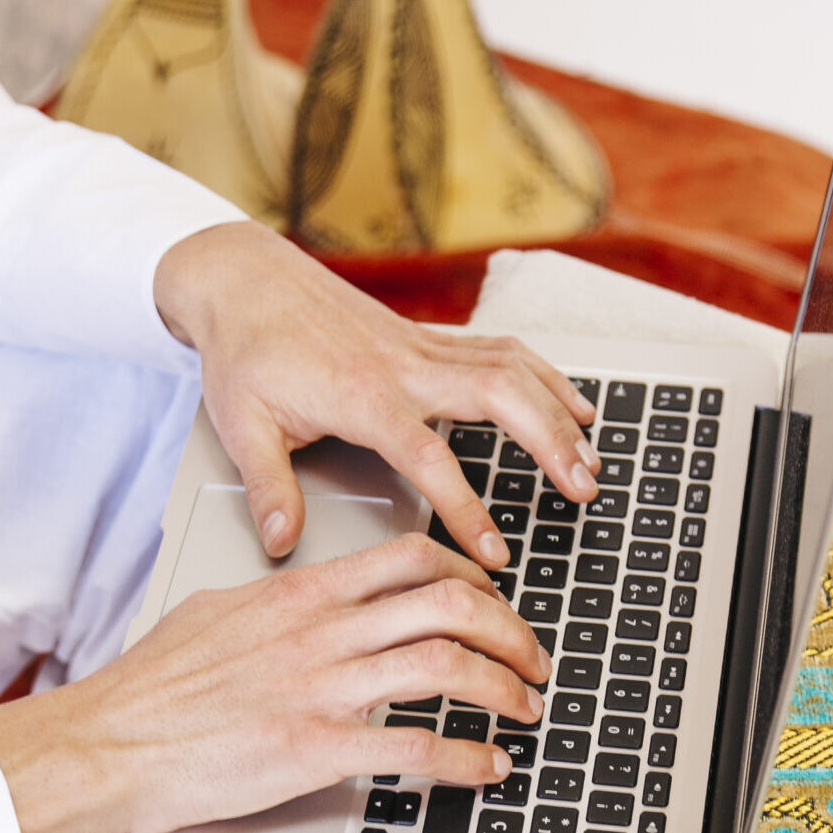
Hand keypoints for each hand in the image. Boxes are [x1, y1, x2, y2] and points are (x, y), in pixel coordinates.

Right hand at [0, 535, 548, 832]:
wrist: (108, 743)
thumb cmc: (150, 689)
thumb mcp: (214, 616)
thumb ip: (275, 606)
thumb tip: (300, 595)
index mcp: (299, 595)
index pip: (409, 558)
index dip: (471, 575)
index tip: (495, 600)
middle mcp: (319, 632)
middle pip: (447, 602)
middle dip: (508, 628)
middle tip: (530, 659)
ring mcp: (320, 688)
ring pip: (443, 663)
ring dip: (502, 687)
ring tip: (525, 708)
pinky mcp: (314, 749)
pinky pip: (414, 746)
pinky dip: (466, 757)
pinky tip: (487, 766)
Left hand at [153, 221, 598, 569]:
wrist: (242, 279)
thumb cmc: (243, 352)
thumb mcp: (241, 425)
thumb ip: (268, 487)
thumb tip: (280, 544)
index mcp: (362, 396)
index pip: (430, 458)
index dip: (466, 509)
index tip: (493, 553)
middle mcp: (403, 365)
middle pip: (499, 396)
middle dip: (548, 443)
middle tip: (582, 490)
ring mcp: (420, 345)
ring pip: (511, 367)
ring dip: (557, 409)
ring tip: (591, 456)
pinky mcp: (425, 336)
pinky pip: (499, 351)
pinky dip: (544, 375)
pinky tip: (570, 402)